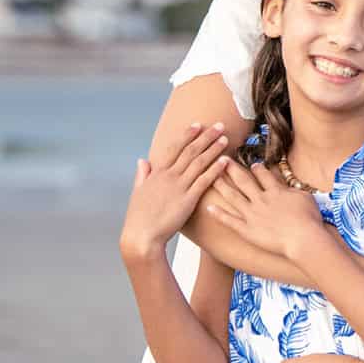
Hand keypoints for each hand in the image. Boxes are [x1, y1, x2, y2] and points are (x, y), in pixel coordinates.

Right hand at [120, 123, 229, 261]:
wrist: (142, 237)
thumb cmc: (139, 217)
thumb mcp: (138, 192)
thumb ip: (142, 175)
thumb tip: (143, 160)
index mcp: (157, 173)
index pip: (174, 148)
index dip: (187, 135)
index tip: (198, 125)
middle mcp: (169, 176)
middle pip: (190, 151)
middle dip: (206, 137)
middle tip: (220, 125)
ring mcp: (179, 187)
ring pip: (199, 163)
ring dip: (213, 149)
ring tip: (225, 139)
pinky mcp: (188, 200)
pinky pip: (204, 181)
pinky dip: (215, 169)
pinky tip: (226, 161)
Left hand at [206, 160, 325, 259]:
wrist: (303, 238)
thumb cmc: (309, 219)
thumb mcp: (305, 197)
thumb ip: (293, 190)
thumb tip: (288, 185)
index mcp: (276, 191)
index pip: (263, 175)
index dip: (256, 168)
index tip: (251, 163)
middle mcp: (261, 200)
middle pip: (243, 181)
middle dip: (232, 169)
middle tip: (221, 159)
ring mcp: (252, 215)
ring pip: (233, 197)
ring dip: (221, 186)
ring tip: (211, 177)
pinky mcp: (247, 230)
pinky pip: (230, 220)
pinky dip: (219, 214)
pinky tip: (209, 207)